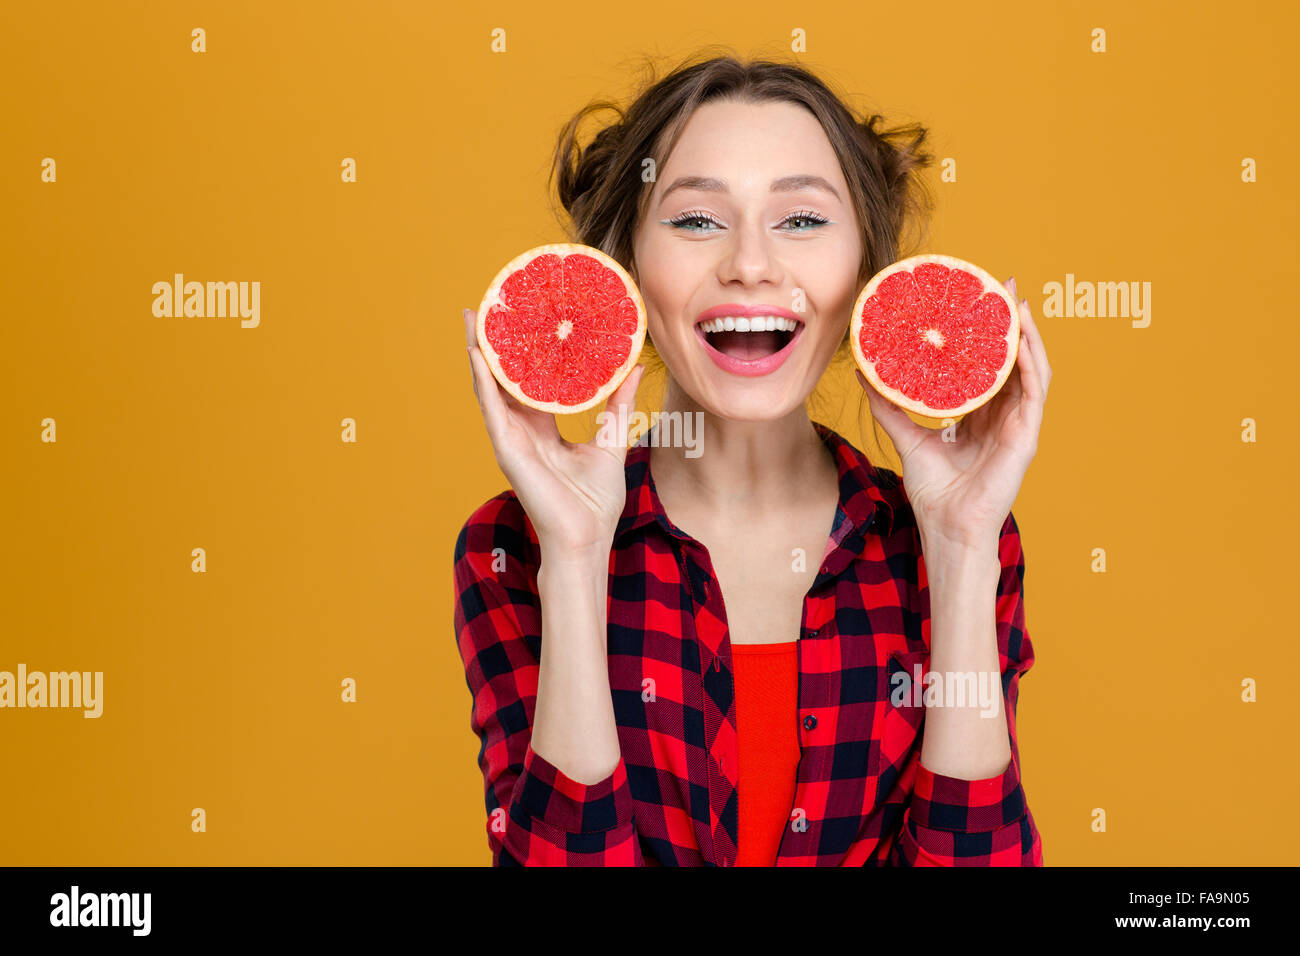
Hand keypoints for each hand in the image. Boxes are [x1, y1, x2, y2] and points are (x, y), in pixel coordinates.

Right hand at [463, 307, 643, 559]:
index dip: (525, 352)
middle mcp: (522, 431)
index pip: (529, 383)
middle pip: (503, 379)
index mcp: (543, 430)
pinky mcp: (507, 450)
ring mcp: (511, 440)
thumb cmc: (596, 503)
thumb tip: (634, 368)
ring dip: (479, 353)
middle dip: (494, 344)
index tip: (525, 320)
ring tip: (474, 318)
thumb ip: (616, 406)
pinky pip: (492, 409)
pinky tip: (477, 354)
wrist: (586, 540)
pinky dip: (483, 380)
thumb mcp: (611, 443)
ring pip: (490, 388)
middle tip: (491, 305)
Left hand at [857, 277, 1051, 548]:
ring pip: (1031, 368)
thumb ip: (888, 405)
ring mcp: (1018, 424)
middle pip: (1012, 359)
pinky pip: (1035, 391)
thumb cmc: (933, 491)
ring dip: (1027, 334)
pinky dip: (1031, 362)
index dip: (987, 333)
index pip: (988, 364)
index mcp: (980, 415)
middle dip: (1011, 322)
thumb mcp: (906, 437)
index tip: (977, 300)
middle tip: (1003, 285)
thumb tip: (863, 373)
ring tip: (1017, 302)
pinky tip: (1023, 338)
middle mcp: (1002, 415)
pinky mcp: (1026, 436)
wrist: (947, 527)